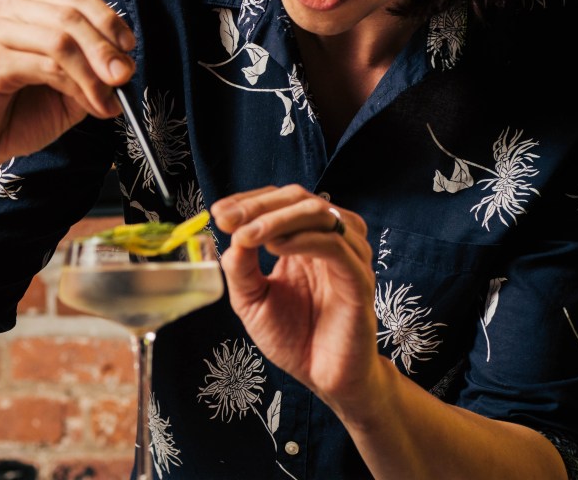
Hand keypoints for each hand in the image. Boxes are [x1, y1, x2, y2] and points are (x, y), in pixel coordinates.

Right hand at [0, 0, 135, 172]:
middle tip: (125, 77)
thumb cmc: (20, 114)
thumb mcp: (70, 91)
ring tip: (108, 101)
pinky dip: (75, 86)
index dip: (109, 20)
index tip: (130, 49)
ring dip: (93, 73)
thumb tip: (124, 68)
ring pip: (62, 40)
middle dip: (106, 48)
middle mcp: (12, 12)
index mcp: (32, 11)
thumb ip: (95, 74)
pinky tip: (89, 105)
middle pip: (72, 14)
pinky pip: (47, 65)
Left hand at [211, 185, 381, 415]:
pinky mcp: (359, 280)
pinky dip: (305, 239)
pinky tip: (278, 246)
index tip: (218, 213)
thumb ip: (241, 268)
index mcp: (306, 240)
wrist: (324, 378)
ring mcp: (348, 258)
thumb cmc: (293, 338)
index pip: (281, 201)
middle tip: (228, 220)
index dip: (249, 200)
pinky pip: (336, 247)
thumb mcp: (252, 300)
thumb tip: (229, 236)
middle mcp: (330, 241)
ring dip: (279, 218)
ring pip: (320, 215)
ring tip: (248, 234)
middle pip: (300, 199)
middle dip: (259, 206)